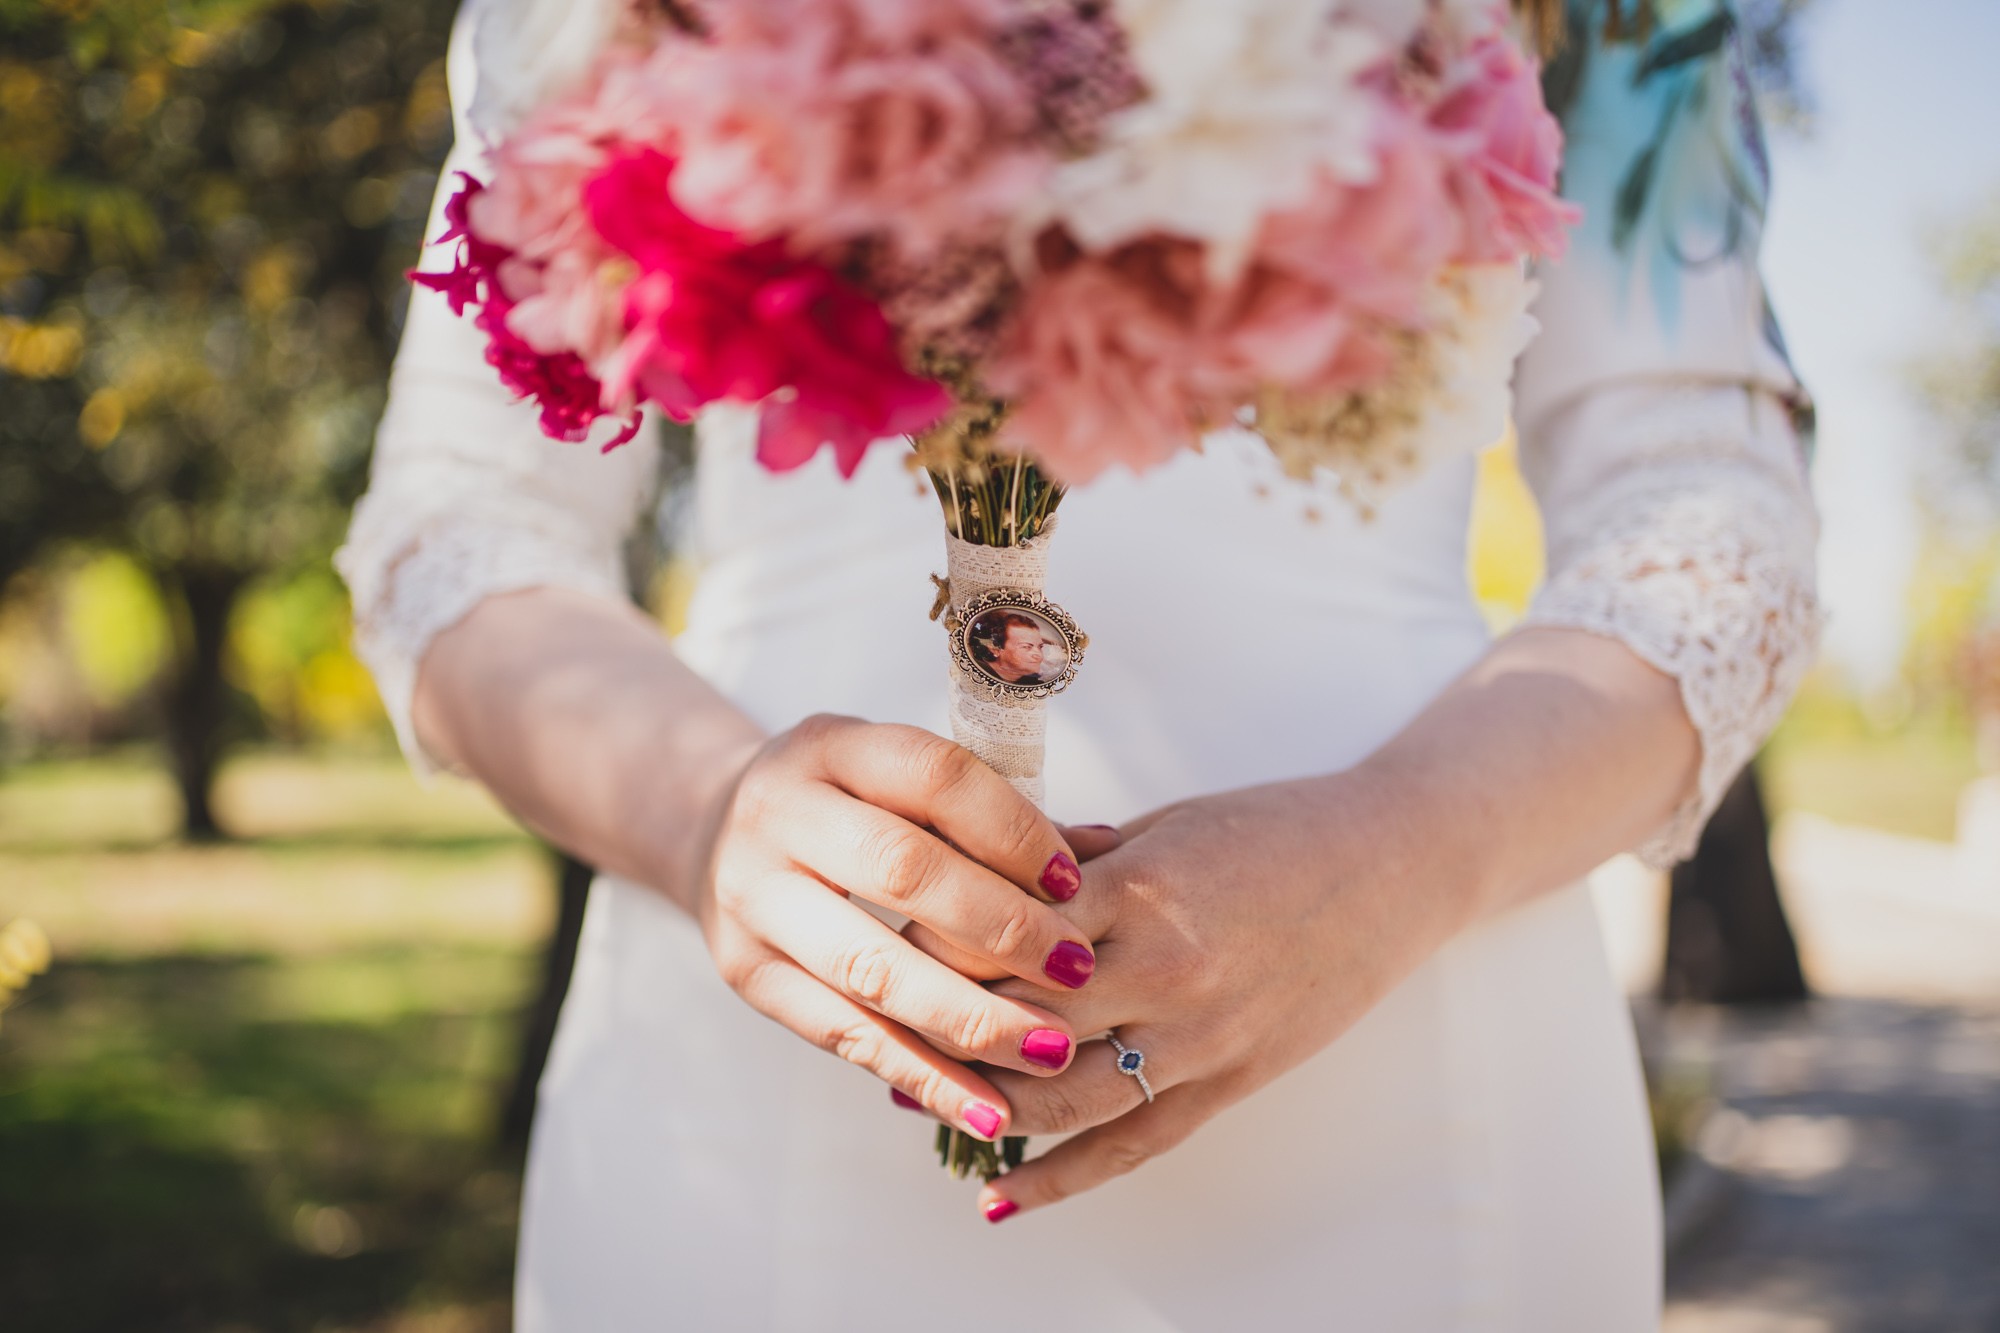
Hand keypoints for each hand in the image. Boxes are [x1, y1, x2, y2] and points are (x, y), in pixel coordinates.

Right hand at [690, 713, 1109, 1143]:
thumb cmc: (850, 805)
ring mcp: (753, 896)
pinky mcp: (747, 974)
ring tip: (1051, 1052)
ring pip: (870, 966)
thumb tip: (1109, 851)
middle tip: (1079, 971)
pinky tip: (989, 1110)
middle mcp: (780, 813)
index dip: (1012, 831)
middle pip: (901, 869)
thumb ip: (996, 815)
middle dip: (1001, 927)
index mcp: (832, 747)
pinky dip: (923, 1077)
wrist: (713, 831)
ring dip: (970, 1019)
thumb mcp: (900, 782)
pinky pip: (843, 1035)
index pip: (933, 778)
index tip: (1078, 884)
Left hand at [909, 772, 1471, 1218]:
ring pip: (1064, 1099)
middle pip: (1019, 1020)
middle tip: (876, 1025)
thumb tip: (980, 872)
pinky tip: (999, 1195)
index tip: (883, 943)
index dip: (934, 944)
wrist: (1396, 865)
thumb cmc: (1276, 830)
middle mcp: (1168, 973)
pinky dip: (1060, 1177)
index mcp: (1143, 891)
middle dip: (938, 1027)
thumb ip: (1073, 860)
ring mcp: (1203, 1039)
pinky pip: (1132, 1145)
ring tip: (914, 1103)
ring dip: (981, 1107)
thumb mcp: (1165, 825)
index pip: (1003, 932)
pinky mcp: (1231, 1082)